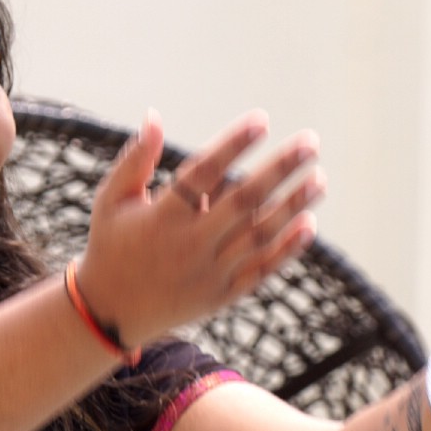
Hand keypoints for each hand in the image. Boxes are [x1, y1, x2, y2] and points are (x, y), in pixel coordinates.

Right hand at [74, 109, 325, 349]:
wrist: (112, 313)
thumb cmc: (112, 245)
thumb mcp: (111, 201)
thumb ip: (135, 160)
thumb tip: (155, 117)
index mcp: (161, 218)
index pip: (202, 174)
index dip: (233, 145)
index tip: (261, 120)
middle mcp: (188, 246)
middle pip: (242, 202)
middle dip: (279, 170)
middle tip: (310, 143)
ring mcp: (208, 274)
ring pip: (259, 236)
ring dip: (293, 206)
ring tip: (320, 179)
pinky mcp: (221, 296)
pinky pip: (261, 270)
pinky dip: (287, 249)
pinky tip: (309, 223)